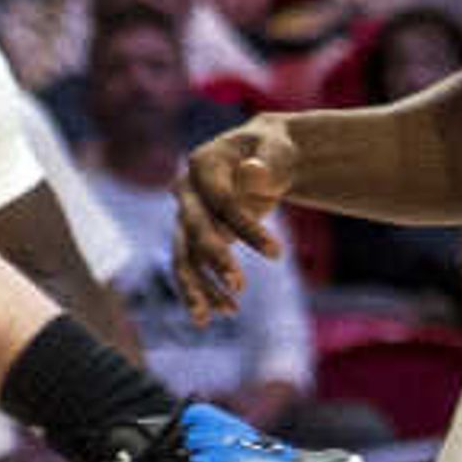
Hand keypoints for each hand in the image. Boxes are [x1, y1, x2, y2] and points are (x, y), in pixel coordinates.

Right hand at [172, 111, 299, 319]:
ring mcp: (188, 214)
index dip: (246, 227)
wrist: (265, 159)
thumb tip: (252, 174)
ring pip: (183, 253)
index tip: (278, 254)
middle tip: (239, 285)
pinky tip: (226, 310)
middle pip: (193, 226)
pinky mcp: (195, 236)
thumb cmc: (275, 151)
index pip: (220, 199)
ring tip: (226, 312)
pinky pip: (194, 265)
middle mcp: (186, 189)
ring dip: (199, 284)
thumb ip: (268, 162)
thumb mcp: (278, 150)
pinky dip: (206, 289)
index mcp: (203, 163)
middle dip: (213, 256)